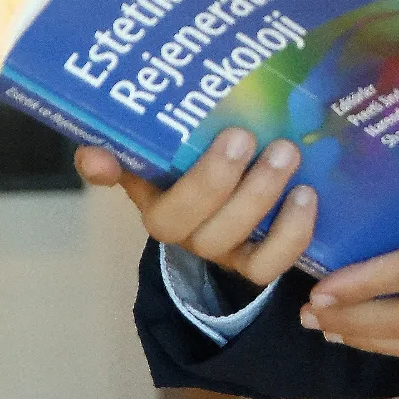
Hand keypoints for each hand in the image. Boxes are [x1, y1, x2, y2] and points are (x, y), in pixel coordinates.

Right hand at [74, 128, 316, 284]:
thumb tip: (91, 156)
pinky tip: (307, 194)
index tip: (107, 153)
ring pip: (233, 243)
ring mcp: (222, 249)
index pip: (129, 189)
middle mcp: (184, 233)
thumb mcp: (169, 147)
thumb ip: (132, 144)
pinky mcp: (258, 261)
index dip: (117, 176)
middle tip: (242, 135)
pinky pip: (271, 263)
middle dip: (215, 180)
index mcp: (154, 200)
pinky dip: (292, 233)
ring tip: (286, 153)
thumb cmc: (202, 158)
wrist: (242, 189)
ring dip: (260, 198)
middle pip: (188, 225)